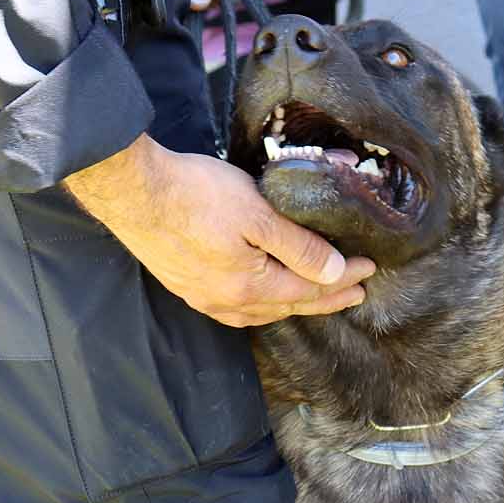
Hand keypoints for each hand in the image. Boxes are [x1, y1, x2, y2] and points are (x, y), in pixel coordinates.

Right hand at [67, 137, 375, 326]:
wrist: (135, 191)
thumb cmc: (197, 195)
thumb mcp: (260, 214)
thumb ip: (299, 247)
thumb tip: (334, 274)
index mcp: (251, 287)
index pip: (311, 288)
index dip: (343, 280)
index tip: (369, 270)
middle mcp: (228, 302)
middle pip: (289, 305)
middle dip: (325, 298)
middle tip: (355, 293)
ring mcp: (203, 297)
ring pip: (261, 311)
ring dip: (292, 304)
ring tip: (315, 299)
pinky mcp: (184, 285)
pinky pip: (233, 308)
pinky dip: (259, 306)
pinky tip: (260, 300)